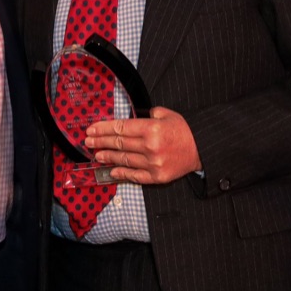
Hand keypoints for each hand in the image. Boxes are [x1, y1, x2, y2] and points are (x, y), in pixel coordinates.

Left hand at [85, 106, 200, 183]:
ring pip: (124, 160)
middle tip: (88, 141)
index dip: (103, 129)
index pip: (120, 128)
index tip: (91, 129)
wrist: (201, 149)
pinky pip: (134, 175)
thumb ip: (147, 115)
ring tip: (96, 154)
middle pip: (119, 143)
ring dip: (108, 157)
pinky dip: (121, 173)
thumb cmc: (183, 130)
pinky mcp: (156, 176)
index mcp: (151, 129)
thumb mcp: (166, 114)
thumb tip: (129, 120)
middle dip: (100, 142)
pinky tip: (111, 170)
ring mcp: (152, 163)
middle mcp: (150, 147)